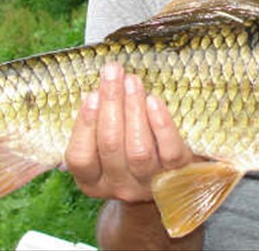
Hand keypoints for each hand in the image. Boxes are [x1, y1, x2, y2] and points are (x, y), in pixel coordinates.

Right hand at [65, 62, 193, 202]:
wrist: (174, 178)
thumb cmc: (132, 148)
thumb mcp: (109, 143)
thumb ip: (99, 123)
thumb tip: (95, 91)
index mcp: (93, 182)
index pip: (80, 158)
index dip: (85, 125)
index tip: (91, 94)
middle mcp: (119, 186)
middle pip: (111, 145)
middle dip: (111, 103)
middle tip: (113, 71)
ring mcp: (149, 184)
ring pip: (138, 149)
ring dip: (133, 109)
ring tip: (132, 81)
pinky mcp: (177, 175)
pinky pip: (169, 151)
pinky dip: (161, 124)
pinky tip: (154, 101)